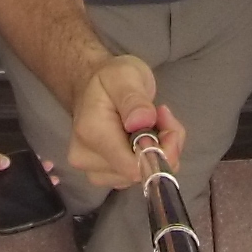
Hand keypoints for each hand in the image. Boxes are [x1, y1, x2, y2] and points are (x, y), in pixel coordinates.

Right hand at [68, 54, 182, 187]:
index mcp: (92, 133)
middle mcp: (87, 159)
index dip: (160, 150)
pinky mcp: (103, 176)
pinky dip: (149, 158)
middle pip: (141, 173)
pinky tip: (145, 136)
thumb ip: (133, 98)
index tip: (165, 119)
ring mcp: (94, 171)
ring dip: (158, 151)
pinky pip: (138, 176)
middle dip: (162, 147)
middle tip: (160, 115)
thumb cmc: (109, 78)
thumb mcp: (125, 75)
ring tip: (151, 121)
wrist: (90, 85)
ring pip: (143, 176)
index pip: (133, 167)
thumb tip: (141, 122)